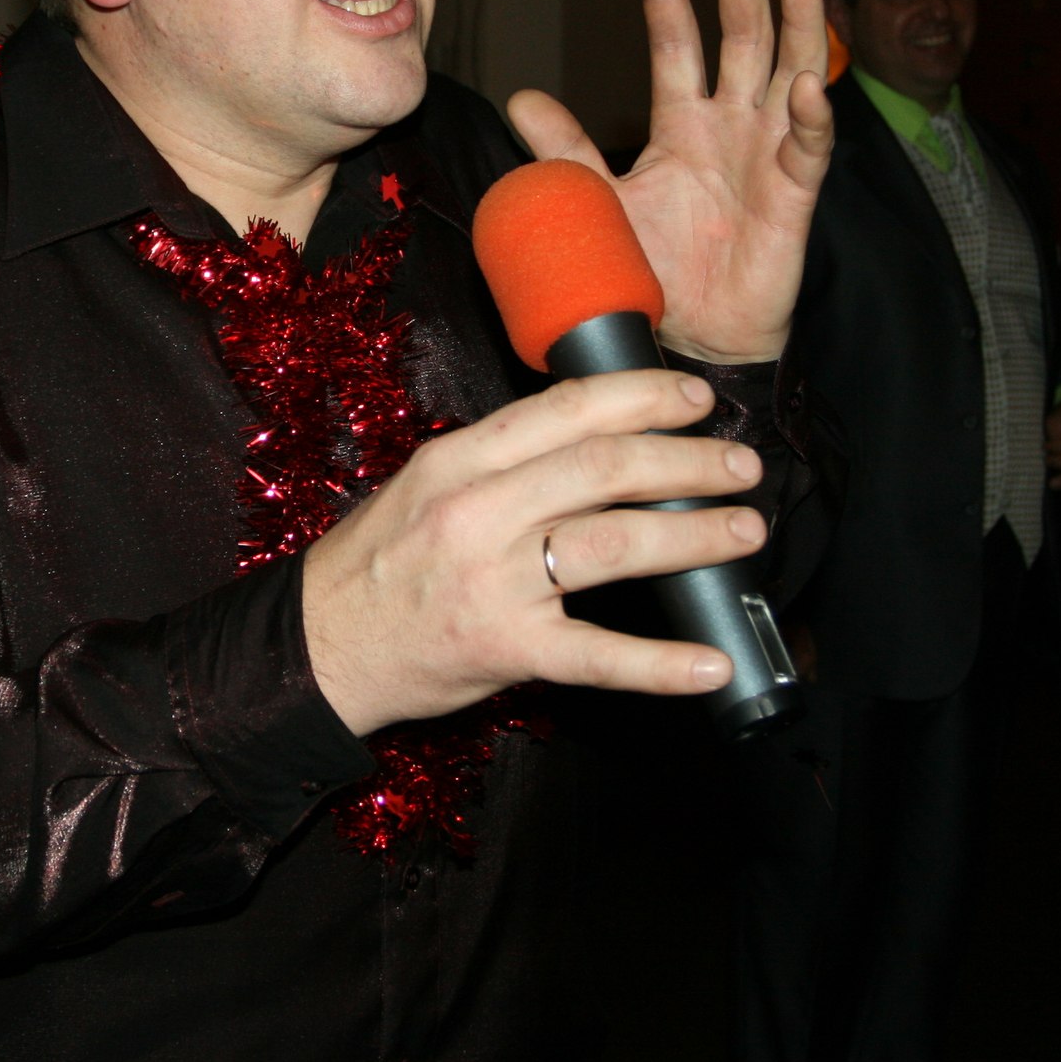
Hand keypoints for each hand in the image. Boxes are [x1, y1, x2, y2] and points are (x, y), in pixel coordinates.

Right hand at [302, 371, 766, 734]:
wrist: (316, 648)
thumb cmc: (374, 567)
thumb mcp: (424, 486)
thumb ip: (499, 464)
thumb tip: (591, 440)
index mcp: (459, 461)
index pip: (566, 410)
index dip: (642, 397)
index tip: (695, 399)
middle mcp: (477, 511)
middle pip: (605, 468)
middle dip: (688, 461)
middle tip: (740, 464)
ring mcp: (493, 581)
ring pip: (615, 545)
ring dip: (694, 536)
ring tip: (744, 531)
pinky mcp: (506, 649)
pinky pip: (598, 655)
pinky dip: (661, 664)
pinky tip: (711, 662)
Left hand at [506, 0, 833, 364]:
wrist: (685, 338)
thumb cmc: (649, 271)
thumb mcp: (599, 200)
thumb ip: (565, 148)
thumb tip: (519, 97)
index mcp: (682, 123)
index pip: (677, 44)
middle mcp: (730, 128)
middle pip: (740, 42)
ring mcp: (766, 156)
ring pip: (787, 73)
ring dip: (794, 24)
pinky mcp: (792, 196)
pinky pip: (806, 147)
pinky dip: (808, 115)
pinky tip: (804, 84)